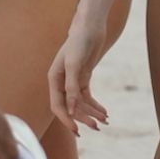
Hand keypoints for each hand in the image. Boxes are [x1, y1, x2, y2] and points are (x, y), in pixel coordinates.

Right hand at [48, 16, 107, 134]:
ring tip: (105, 121)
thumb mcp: (74, 65)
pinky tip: (105, 112)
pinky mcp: (82, 78)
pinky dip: (95, 105)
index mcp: (54, 79)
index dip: (67, 120)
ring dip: (92, 113)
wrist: (90, 27)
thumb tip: (71, 110)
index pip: (57, 106)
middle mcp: (61, 82)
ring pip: (80, 103)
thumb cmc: (79, 43)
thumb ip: (72, 88)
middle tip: (97, 128)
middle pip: (70, 107)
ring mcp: (72, 81)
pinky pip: (87, 97)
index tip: (77, 131)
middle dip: (83, 118)